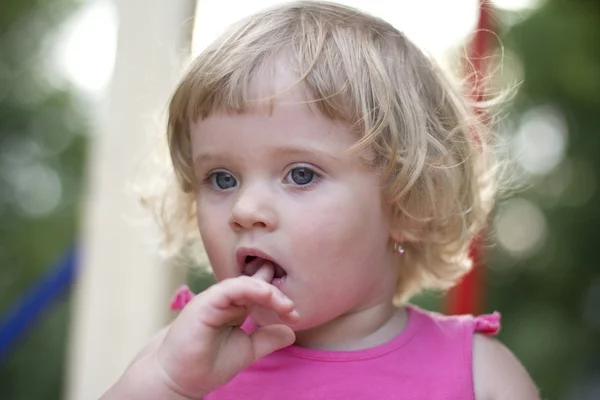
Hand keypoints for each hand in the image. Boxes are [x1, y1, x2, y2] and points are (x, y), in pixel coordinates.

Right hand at [105, 262, 298, 399]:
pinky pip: (231, 288)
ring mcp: (215, 299)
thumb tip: (292, 331)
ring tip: (285, 307)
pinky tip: (267, 296)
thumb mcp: (247, 350)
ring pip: (246, 283)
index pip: (259, 290)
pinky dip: (251, 288)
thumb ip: (267, 339)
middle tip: (292, 308)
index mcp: (235, 308)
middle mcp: (226, 300)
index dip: (279, 295)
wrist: (179, 379)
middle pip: (256, 281)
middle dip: (277, 289)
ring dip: (269, 292)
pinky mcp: (205, 302)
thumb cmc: (207, 365)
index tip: (294, 314)